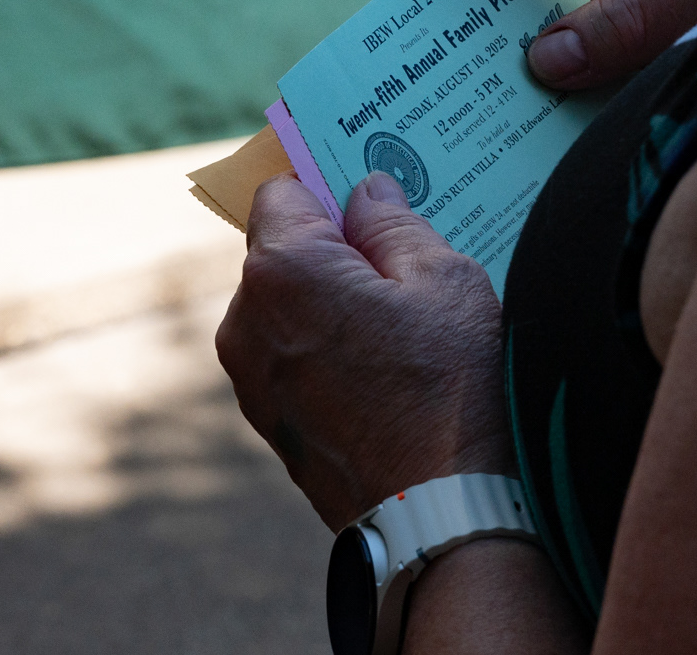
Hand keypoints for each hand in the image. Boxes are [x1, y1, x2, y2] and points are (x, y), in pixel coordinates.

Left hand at [216, 172, 511, 531]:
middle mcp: (245, 321)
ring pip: (287, 307)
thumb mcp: (444, 279)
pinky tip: (388, 367)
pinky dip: (328, 347)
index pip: (283, 191)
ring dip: (331, 301)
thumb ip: (394, 224)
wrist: (441, 512)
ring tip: (403, 322)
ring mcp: (251, 379)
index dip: (326, 184)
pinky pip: (292, 356)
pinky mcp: (269, 422)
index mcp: (283, 270)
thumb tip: (365, 192)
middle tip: (403, 259)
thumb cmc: (451, 388)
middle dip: (333, 246)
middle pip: (282, 251)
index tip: (364, 188)